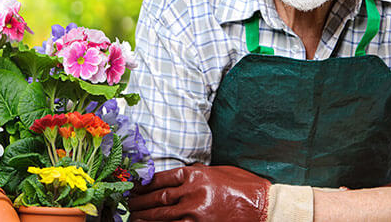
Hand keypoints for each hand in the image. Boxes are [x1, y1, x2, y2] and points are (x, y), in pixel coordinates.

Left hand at [128, 163, 270, 221]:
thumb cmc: (243, 186)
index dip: (144, 183)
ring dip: (145, 216)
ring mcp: (195, 212)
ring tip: (133, 217)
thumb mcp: (217, 172)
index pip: (162, 178)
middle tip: (128, 203)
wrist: (263, 206)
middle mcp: (192, 192)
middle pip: (158, 197)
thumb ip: (196, 175)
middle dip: (140, 201)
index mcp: (195, 175)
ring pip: (162, 215)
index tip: (134, 186)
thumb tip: (178, 180)